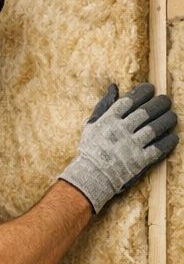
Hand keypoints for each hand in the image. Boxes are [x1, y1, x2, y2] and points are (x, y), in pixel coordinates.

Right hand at [59, 82, 177, 211]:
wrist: (91, 176)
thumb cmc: (90, 149)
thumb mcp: (91, 125)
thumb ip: (103, 106)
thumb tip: (113, 88)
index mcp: (108, 121)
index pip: (130, 100)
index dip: (143, 92)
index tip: (151, 89)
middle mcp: (120, 131)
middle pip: (146, 111)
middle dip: (159, 103)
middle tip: (165, 101)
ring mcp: (131, 145)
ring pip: (156, 128)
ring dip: (168, 120)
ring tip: (172, 116)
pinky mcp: (140, 160)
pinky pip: (159, 147)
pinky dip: (169, 141)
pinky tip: (173, 136)